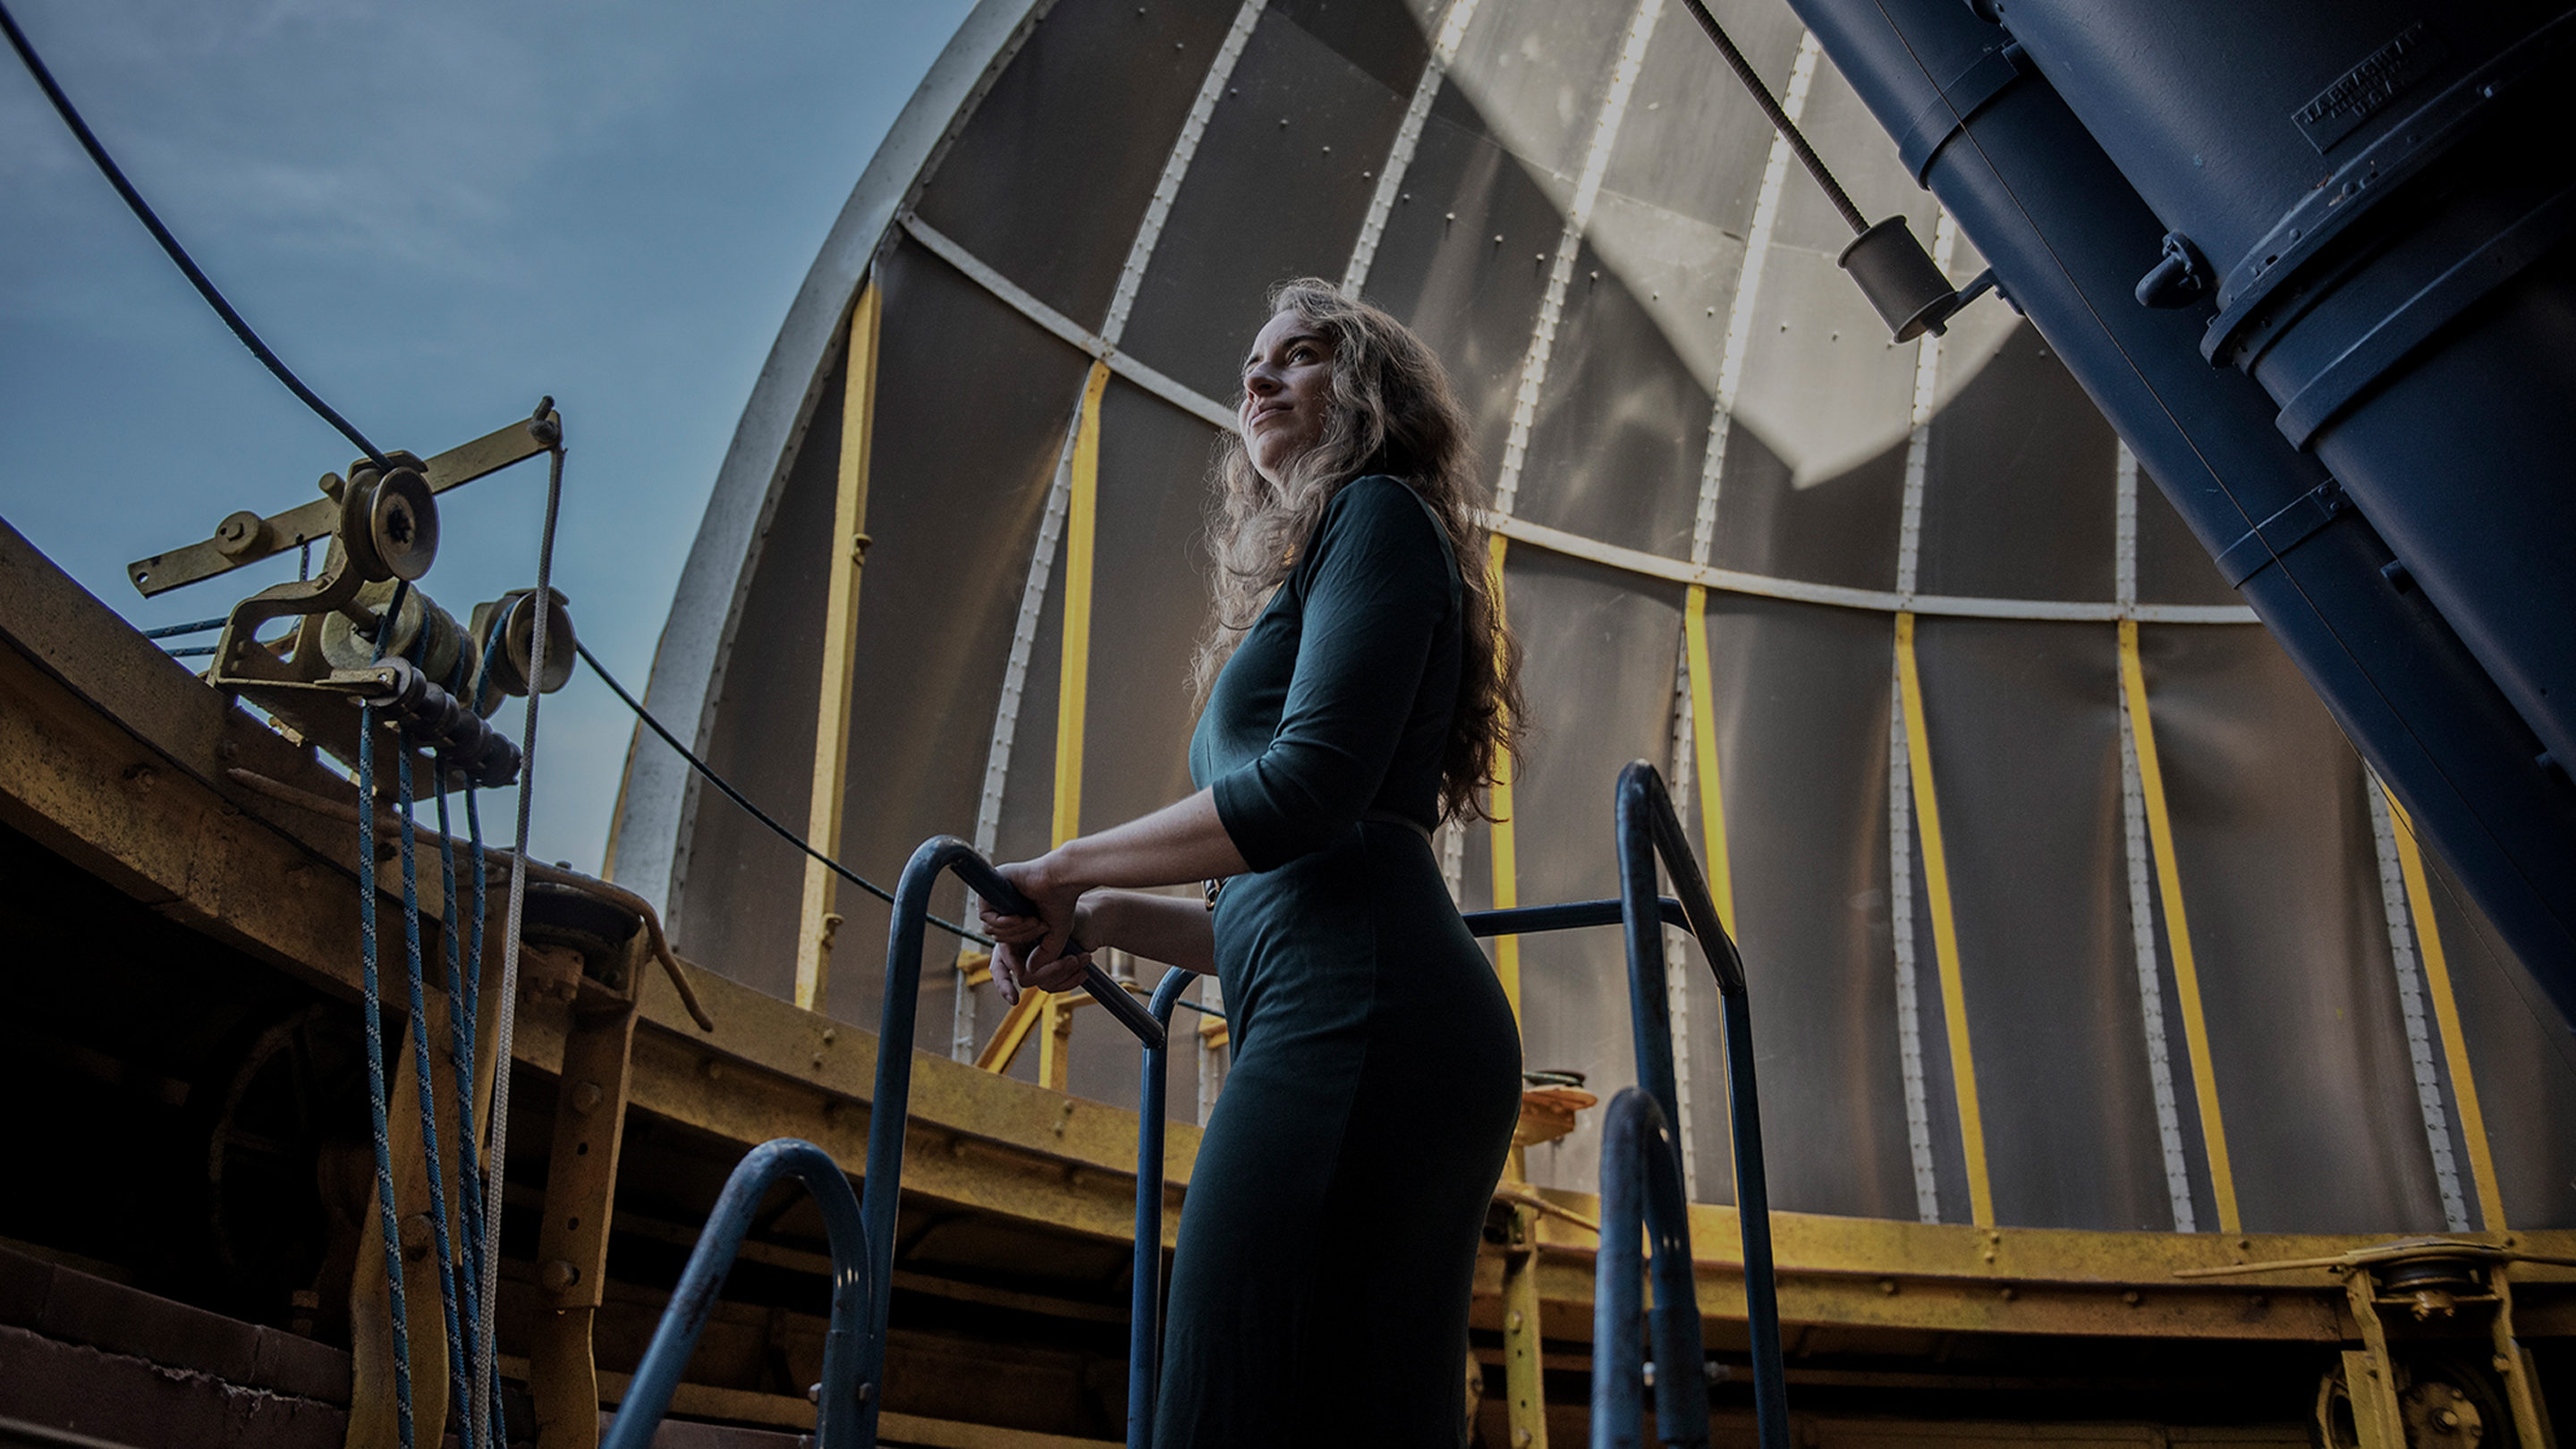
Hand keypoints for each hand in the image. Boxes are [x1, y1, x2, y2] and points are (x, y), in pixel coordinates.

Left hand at [979, 854, 1091, 1003]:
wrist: (1066, 880)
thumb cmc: (1064, 905)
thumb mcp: (1056, 939)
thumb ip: (1044, 957)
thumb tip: (1026, 976)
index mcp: (1018, 932)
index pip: (1002, 965)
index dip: (1004, 984)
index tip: (1013, 1000)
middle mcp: (1005, 919)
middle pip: (996, 955)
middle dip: (1018, 955)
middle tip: (1034, 951)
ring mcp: (997, 905)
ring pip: (994, 937)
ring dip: (1018, 933)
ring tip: (1037, 922)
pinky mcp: (991, 890)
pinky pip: (986, 919)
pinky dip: (1005, 923)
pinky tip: (1024, 917)